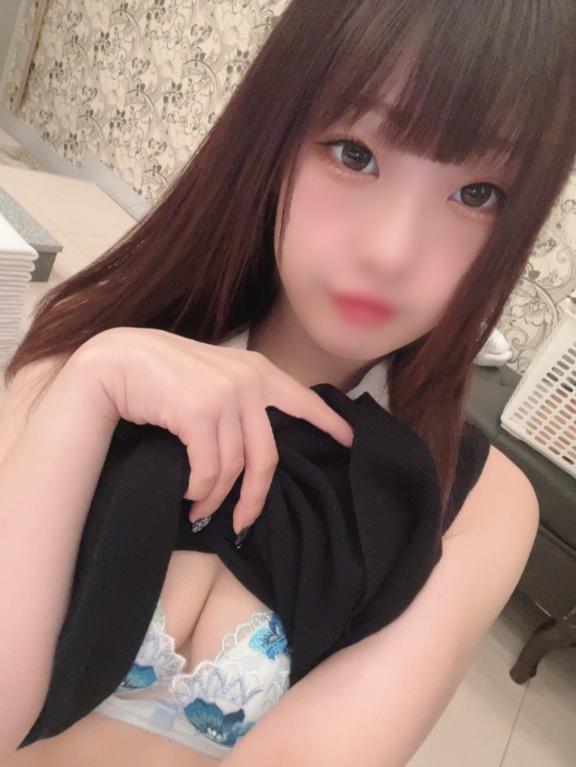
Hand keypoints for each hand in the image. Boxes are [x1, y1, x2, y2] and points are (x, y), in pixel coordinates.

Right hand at [76, 327, 354, 534]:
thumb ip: (241, 402)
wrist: (119, 361)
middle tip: (244, 523)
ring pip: (233, 468)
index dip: (330, 424)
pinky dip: (199, 491)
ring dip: (216, 498)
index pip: (304, 401)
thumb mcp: (214, 377)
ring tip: (200, 508)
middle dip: (256, 498)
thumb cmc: (164, 374)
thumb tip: (255, 450)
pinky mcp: (199, 413)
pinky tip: (188, 495)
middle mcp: (248, 382)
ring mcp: (224, 396)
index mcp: (257, 371)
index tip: (351, 442)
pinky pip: (208, 470)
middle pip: (268, 457)